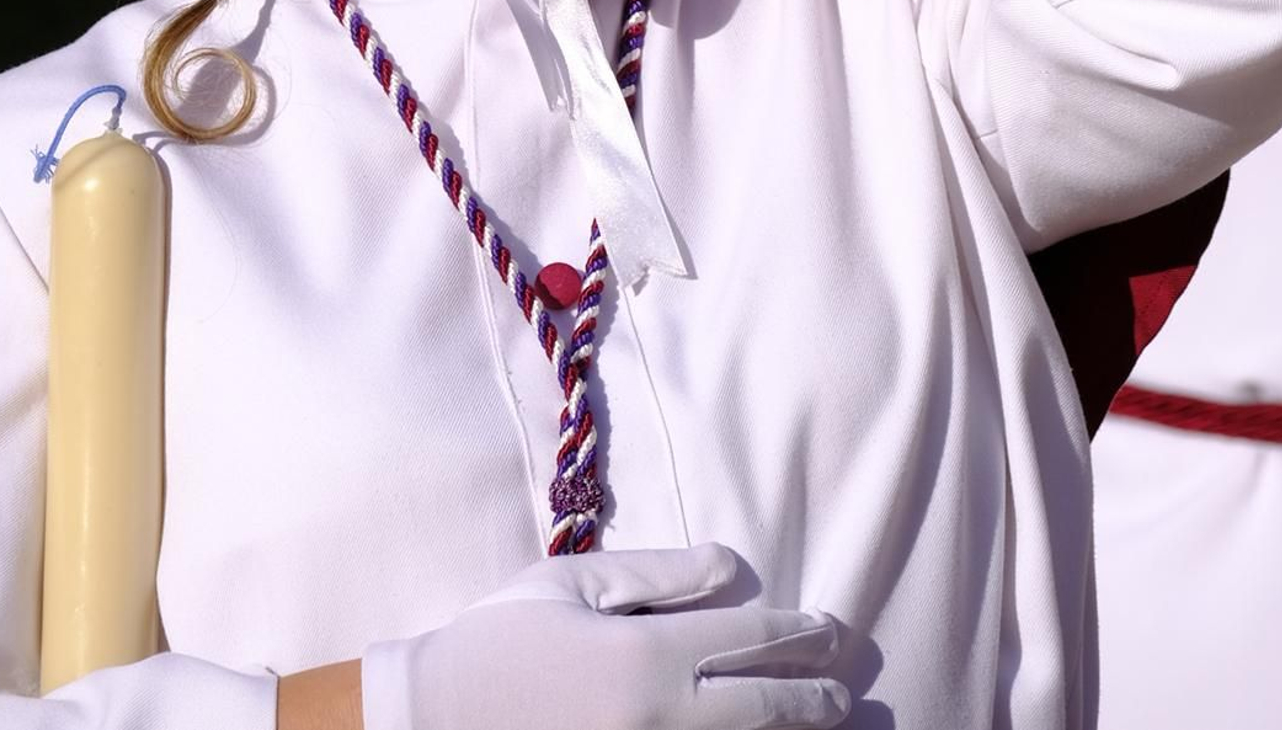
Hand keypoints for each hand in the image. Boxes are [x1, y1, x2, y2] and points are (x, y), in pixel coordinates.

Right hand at [359, 542, 848, 729]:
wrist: (432, 723)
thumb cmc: (499, 643)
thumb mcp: (572, 586)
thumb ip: (658, 575)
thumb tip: (732, 568)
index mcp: (645, 658)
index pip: (750, 642)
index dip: (801, 635)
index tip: (832, 631)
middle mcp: (661, 723)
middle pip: (765, 711)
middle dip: (816, 700)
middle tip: (849, 692)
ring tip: (840, 729)